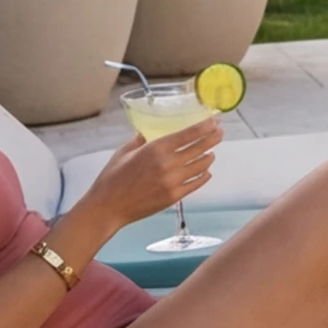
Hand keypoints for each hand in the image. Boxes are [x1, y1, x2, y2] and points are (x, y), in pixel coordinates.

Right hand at [75, 120, 216, 235]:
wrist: (107, 207)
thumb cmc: (112, 178)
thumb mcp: (123, 152)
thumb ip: (140, 140)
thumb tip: (148, 133)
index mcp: (155, 149)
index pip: (189, 134)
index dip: (205, 126)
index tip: (215, 121)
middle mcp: (168, 163)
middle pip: (200, 148)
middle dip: (213, 138)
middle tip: (220, 133)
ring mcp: (173, 181)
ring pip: (202, 165)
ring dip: (209, 157)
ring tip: (211, 153)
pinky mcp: (174, 196)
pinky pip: (196, 183)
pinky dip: (204, 175)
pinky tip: (206, 172)